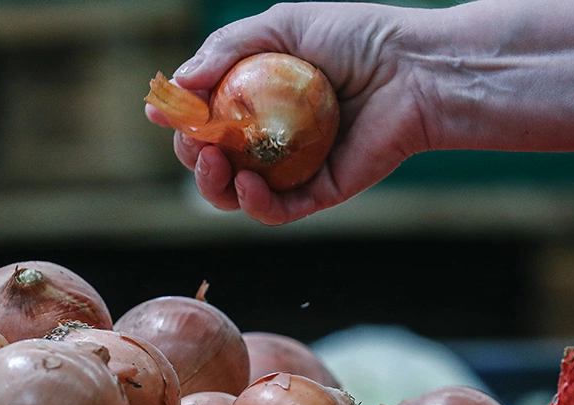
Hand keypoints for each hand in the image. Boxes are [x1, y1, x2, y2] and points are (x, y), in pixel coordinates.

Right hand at [147, 2, 429, 224]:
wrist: (416, 70)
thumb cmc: (356, 37)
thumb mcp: (283, 24)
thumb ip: (227, 48)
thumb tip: (178, 82)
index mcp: (260, 97)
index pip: (206, 116)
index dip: (179, 119)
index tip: (158, 112)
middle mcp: (272, 136)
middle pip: (212, 159)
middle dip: (190, 154)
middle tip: (193, 141)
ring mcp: (294, 168)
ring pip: (235, 194)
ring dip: (211, 185)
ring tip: (212, 162)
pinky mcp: (319, 192)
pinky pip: (275, 211)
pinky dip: (253, 204)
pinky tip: (246, 184)